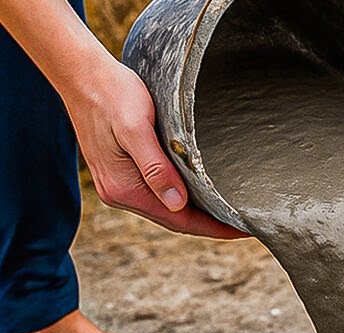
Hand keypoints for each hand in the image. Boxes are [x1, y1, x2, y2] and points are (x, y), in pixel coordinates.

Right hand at [63, 60, 246, 239]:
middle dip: (210, 224)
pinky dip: (181, 198)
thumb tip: (177, 204)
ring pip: (167, 209)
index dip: (213, 228)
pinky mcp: (120, 173)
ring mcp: (118, 184)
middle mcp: (119, 193)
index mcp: (124, 189)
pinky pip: (157, 194)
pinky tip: (201, 193)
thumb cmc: (113, 94)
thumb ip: (155, 168)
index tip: (243, 229)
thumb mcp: (136, 129)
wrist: (82, 75)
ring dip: (197, 213)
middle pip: (175, 220)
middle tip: (245, 224)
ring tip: (229, 212)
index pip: (179, 221)